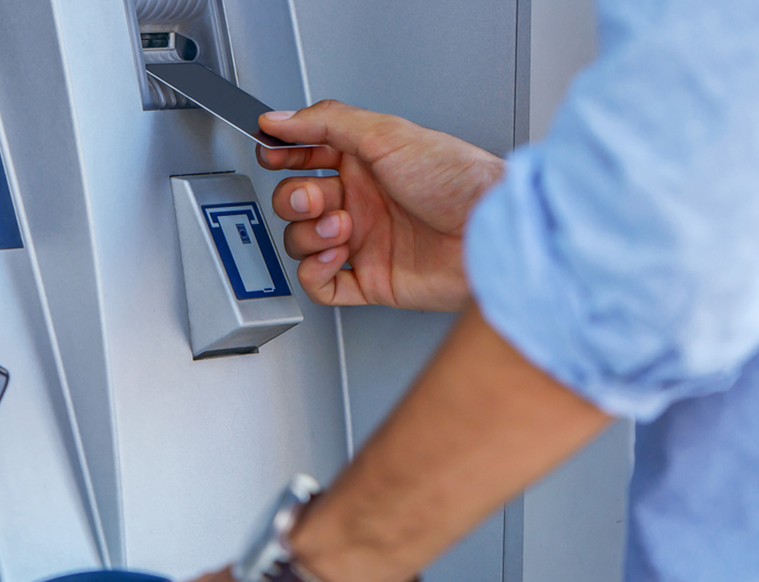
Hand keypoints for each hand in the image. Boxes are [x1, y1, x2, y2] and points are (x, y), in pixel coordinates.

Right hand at [255, 100, 505, 311]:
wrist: (488, 231)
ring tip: (343, 227)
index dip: (283, 155)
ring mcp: (365, 242)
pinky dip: (315, 272)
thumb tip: (281, 118)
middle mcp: (363, 201)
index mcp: (365, 162)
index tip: (271, 154)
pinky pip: (322, 286)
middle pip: (296, 200)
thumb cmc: (457, 180)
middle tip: (316, 198)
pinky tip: (335, 257)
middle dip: (296, 198)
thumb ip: (327, 122)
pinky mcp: (372, 280)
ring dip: (310, 234)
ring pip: (303, 242)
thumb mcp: (386, 133)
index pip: (306, 156)